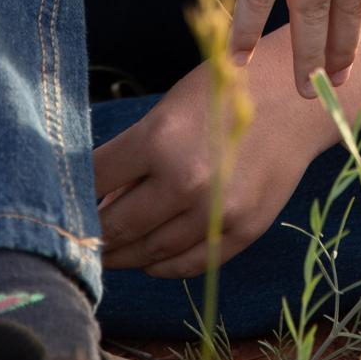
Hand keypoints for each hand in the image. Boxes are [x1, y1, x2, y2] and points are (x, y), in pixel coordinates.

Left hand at [94, 61, 321, 277]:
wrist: (296, 98)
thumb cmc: (224, 92)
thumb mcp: (170, 110)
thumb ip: (134, 156)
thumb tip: (101, 203)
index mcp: (159, 139)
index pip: (94, 181)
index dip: (73, 194)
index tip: (64, 203)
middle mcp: (185, 179)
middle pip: (117, 226)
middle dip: (94, 234)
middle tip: (79, 240)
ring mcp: (216, 211)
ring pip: (150, 253)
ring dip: (124, 256)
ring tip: (110, 252)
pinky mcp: (243, 231)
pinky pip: (190, 264)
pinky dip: (163, 267)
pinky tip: (151, 259)